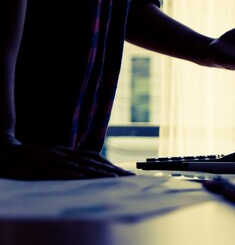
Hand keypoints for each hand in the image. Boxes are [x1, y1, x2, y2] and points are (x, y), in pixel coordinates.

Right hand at [0, 142, 134, 179]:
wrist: (7, 152)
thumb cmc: (32, 156)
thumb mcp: (54, 156)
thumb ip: (69, 161)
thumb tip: (85, 168)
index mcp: (68, 152)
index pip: (93, 157)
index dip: (108, 164)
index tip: (124, 173)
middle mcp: (63, 154)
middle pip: (91, 162)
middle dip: (110, 170)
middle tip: (126, 177)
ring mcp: (52, 160)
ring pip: (78, 166)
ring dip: (96, 172)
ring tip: (112, 178)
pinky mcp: (40, 168)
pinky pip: (56, 171)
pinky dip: (69, 174)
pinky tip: (81, 177)